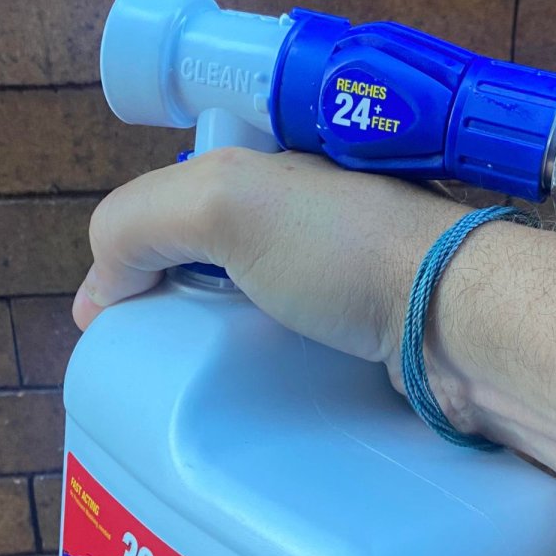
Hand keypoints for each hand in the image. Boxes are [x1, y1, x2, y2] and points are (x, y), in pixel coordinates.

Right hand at [73, 148, 467, 372]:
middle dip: (167, 297)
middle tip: (152, 349)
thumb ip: (138, 222)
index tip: (118, 311)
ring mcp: (331, 270)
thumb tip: (98, 295)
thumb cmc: (344, 251)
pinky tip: (247, 388)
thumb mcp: (225, 203)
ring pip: (239, 304)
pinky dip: (254, 364)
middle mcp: (297, 212)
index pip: (168, 201)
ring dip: (208, 339)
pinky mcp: (357, 325)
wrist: (457, 319)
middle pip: (200, 255)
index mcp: (265, 167)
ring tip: (192, 379)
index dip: (133, 251)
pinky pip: (282, 343)